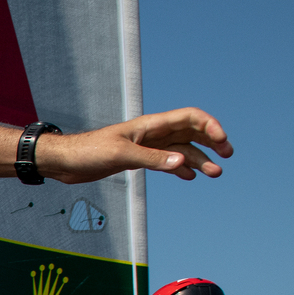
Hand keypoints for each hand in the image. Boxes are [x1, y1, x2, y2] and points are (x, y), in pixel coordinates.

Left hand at [38, 107, 231, 184]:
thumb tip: (183, 161)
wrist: (66, 161)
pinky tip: (190, 176)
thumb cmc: (89, 151)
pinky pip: (166, 162)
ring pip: (181, 150)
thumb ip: (152, 158)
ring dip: (199, 159)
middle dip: (211, 142)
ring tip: (215, 174)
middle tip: (228, 156)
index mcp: (151, 125)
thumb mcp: (122, 155)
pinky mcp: (138, 160)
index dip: (210, 126)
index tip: (222, 141)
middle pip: (191, 132)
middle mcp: (152, 133)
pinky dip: (180, 168)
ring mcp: (146, 146)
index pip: (190, 118)